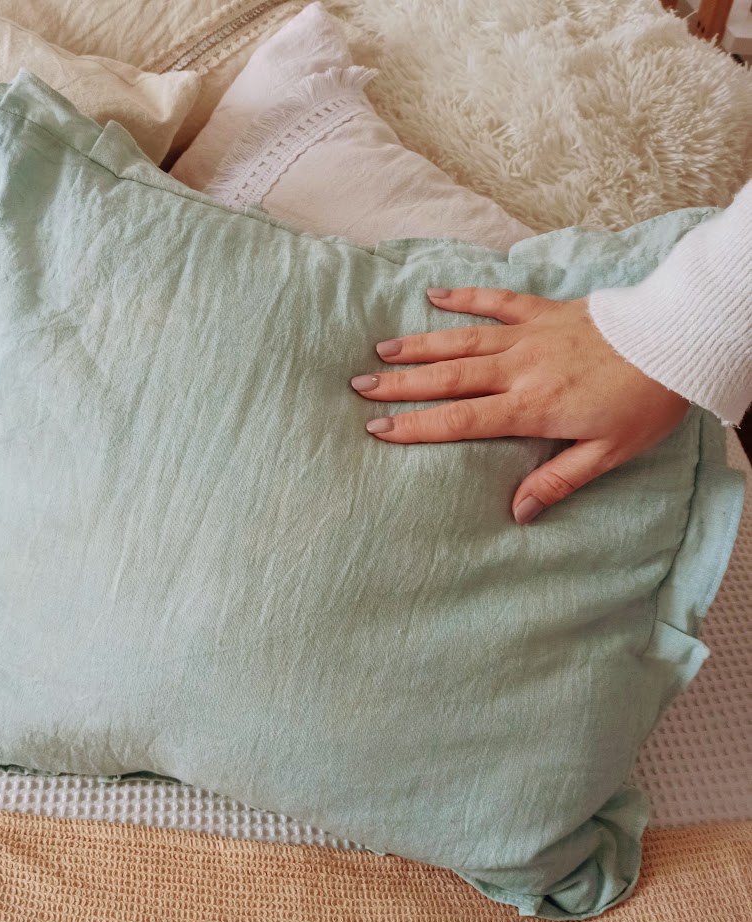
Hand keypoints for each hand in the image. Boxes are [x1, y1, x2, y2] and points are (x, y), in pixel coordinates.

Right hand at [351, 287, 689, 522]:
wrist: (676, 342)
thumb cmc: (644, 402)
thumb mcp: (607, 453)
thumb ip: (558, 480)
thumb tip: (518, 512)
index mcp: (531, 406)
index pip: (460, 419)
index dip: (415, 426)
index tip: (377, 428)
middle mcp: (519, 369)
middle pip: (448, 378)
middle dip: (400, 384)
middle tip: (359, 386)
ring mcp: (528, 336)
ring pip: (461, 340)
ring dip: (419, 345)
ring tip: (380, 350)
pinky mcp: (543, 311)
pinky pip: (496, 301)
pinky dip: (464, 296)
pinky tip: (434, 294)